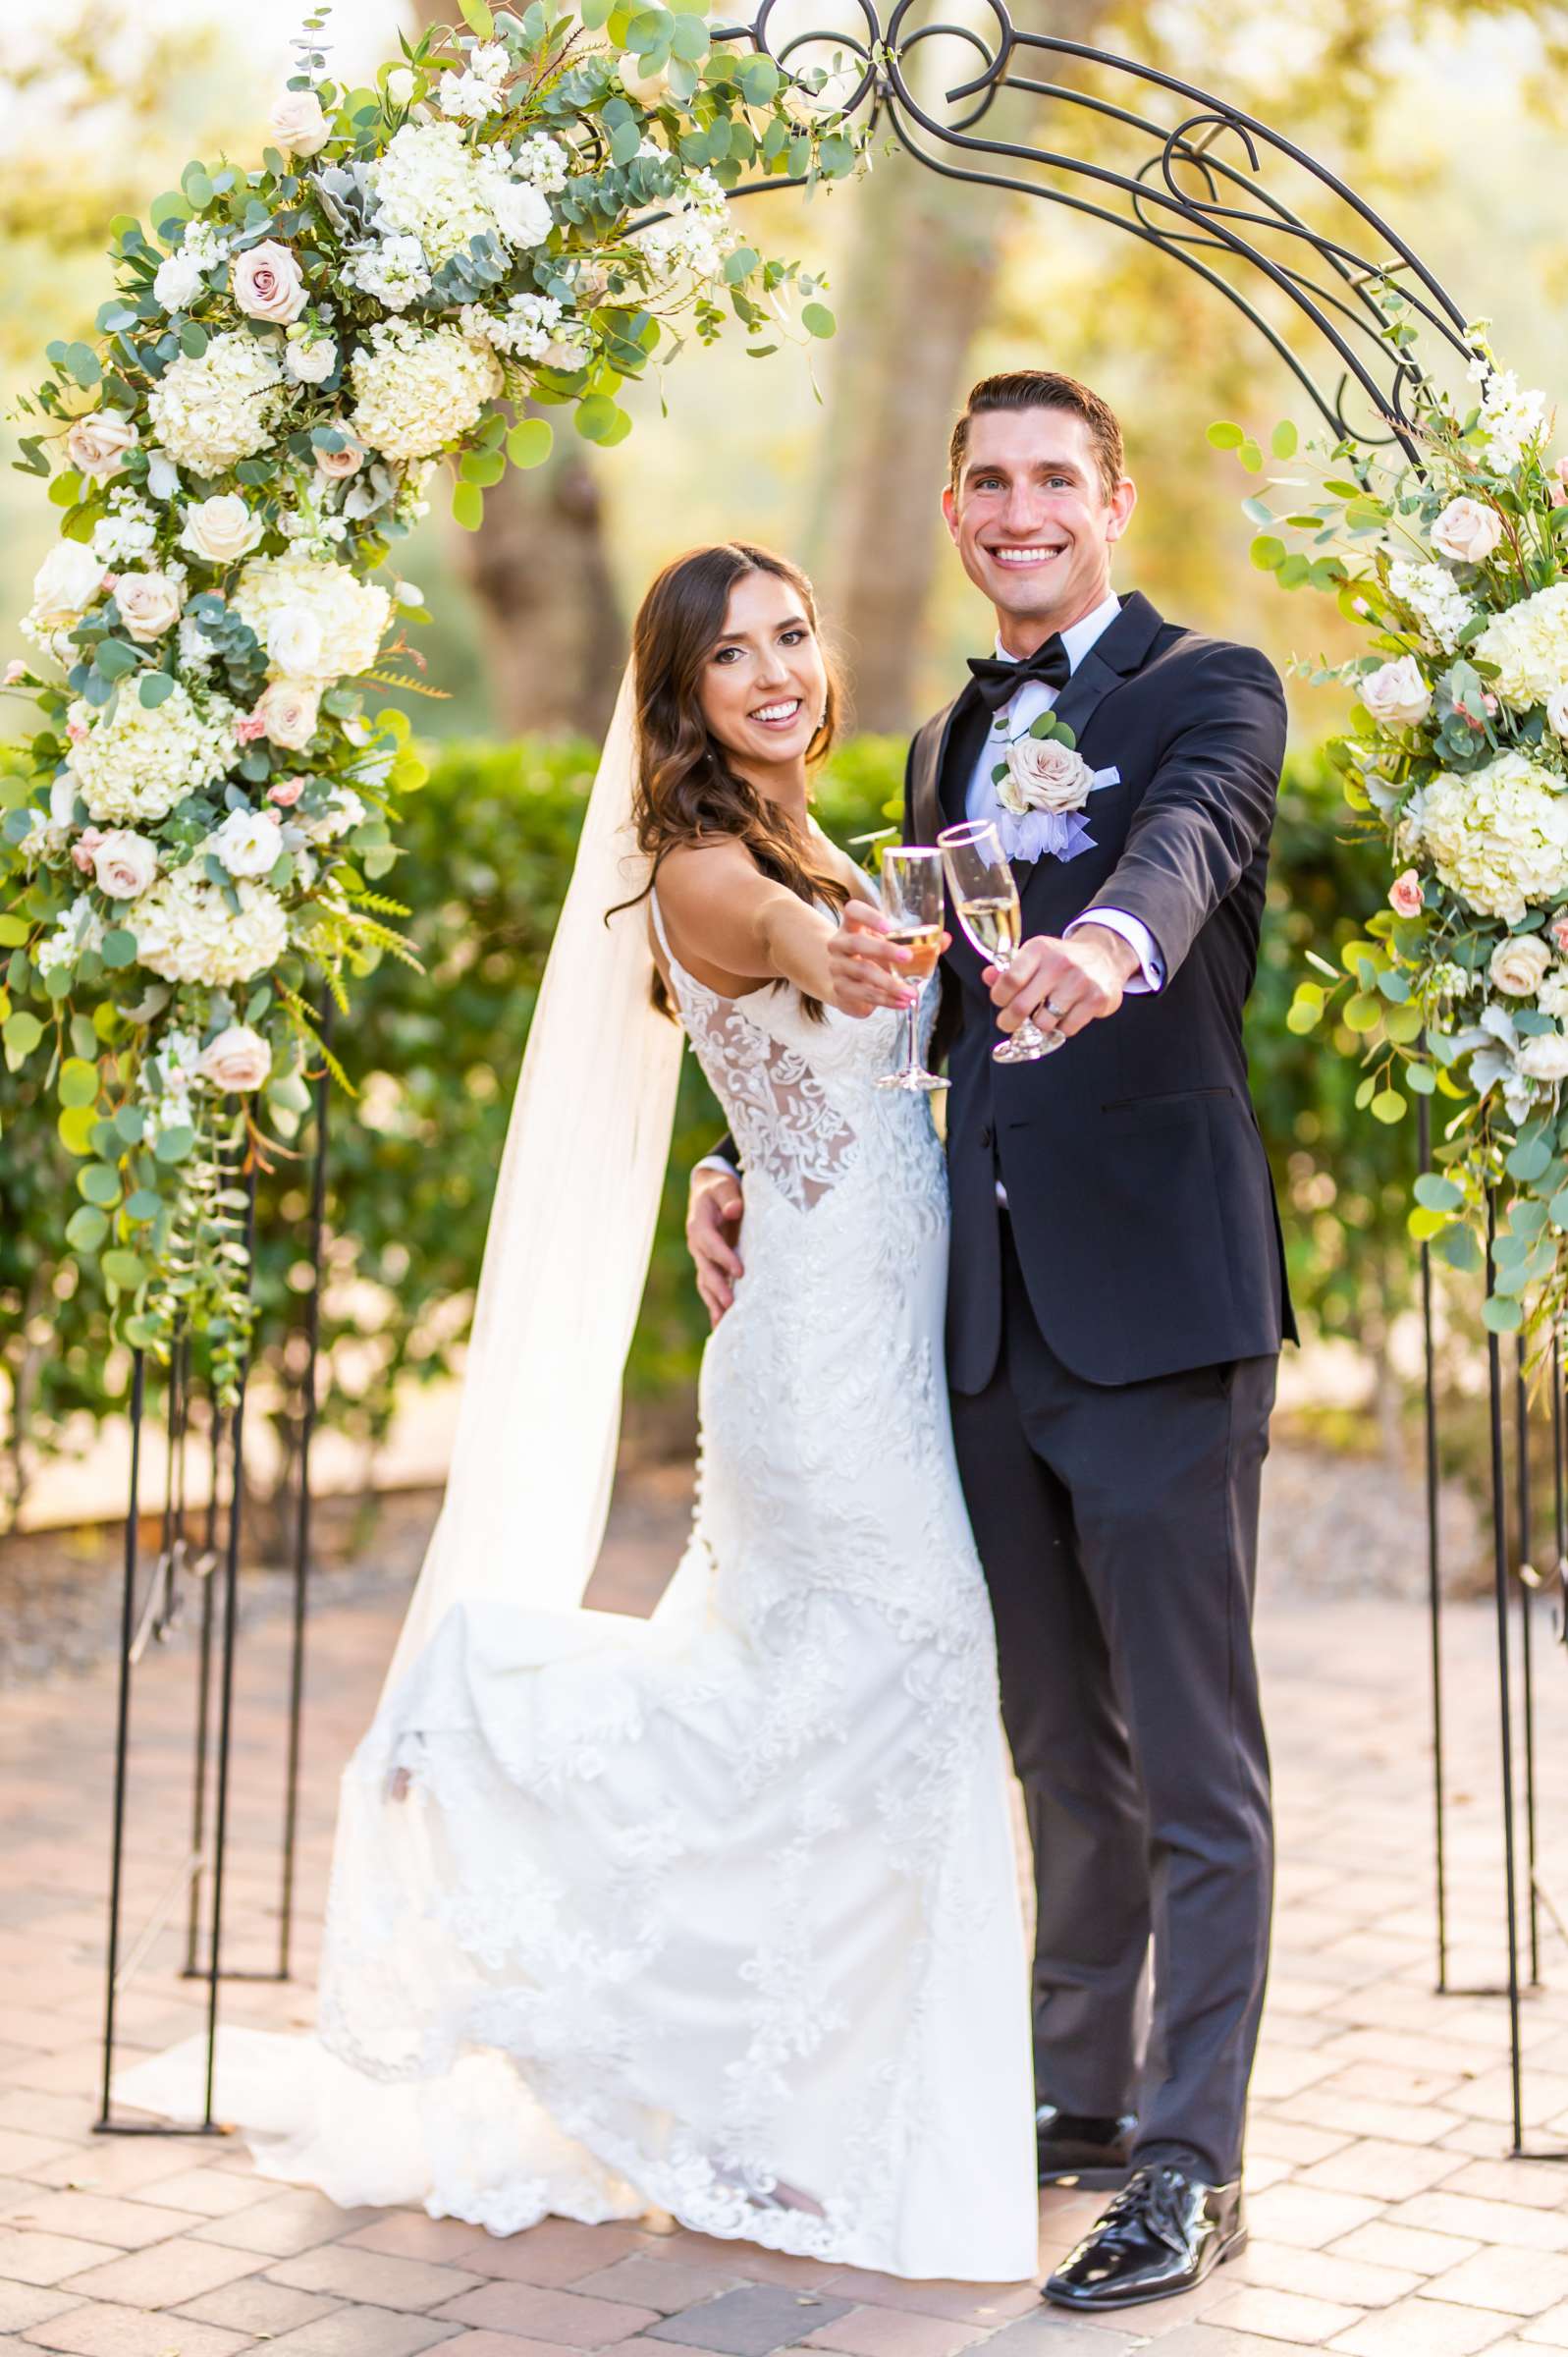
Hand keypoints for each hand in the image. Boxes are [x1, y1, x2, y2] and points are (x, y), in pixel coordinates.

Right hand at [688, 1162, 744, 1325]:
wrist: (709, 1193)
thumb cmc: (720, 1190)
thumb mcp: (724, 1187)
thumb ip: (729, 1197)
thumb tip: (734, 1209)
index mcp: (699, 1224)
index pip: (710, 1243)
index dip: (724, 1257)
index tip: (740, 1271)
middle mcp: (697, 1244)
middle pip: (706, 1269)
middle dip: (718, 1288)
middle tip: (731, 1305)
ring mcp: (701, 1258)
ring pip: (705, 1283)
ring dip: (714, 1303)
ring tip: (725, 1323)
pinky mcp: (708, 1266)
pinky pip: (709, 1288)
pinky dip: (714, 1306)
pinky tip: (721, 1326)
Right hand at [826, 900, 949, 1019]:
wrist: (845, 983)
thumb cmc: (872, 958)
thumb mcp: (890, 947)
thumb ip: (917, 942)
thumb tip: (946, 939)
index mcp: (852, 925)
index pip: (853, 911)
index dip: (869, 916)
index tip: (888, 926)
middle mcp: (840, 944)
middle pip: (857, 943)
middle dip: (884, 950)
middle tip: (908, 957)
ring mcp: (837, 967)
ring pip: (862, 972)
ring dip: (889, 983)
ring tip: (911, 993)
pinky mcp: (840, 989)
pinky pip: (863, 994)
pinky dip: (885, 1000)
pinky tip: (901, 1003)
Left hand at [986, 923, 1138, 1039]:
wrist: (1104, 956)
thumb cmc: (1061, 960)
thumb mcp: (1034, 957)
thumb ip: (1008, 970)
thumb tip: (988, 977)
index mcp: (1039, 949)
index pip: (1008, 981)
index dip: (998, 998)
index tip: (1001, 1002)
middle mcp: (1060, 963)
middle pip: (1021, 1006)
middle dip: (1009, 1021)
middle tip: (1008, 1023)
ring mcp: (1080, 982)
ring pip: (1043, 1022)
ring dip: (1039, 1025)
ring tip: (1042, 1015)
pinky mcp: (1097, 999)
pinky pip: (1067, 1029)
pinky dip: (1061, 1028)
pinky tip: (1063, 1016)